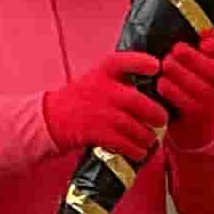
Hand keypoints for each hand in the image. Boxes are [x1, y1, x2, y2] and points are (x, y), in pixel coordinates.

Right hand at [41, 51, 171, 167]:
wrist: (52, 118)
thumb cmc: (81, 98)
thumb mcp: (97, 78)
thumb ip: (121, 79)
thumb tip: (154, 87)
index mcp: (103, 72)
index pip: (123, 61)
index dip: (142, 62)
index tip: (157, 66)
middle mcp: (102, 89)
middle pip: (137, 102)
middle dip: (156, 114)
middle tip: (162, 121)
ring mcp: (99, 112)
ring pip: (134, 127)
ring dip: (147, 137)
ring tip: (150, 140)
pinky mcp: (96, 132)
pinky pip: (123, 143)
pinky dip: (135, 150)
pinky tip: (139, 152)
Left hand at [148, 33, 213, 142]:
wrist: (200, 123)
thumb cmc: (195, 85)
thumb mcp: (200, 63)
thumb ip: (197, 45)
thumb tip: (190, 25)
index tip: (204, 43)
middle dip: (193, 58)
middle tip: (175, 50)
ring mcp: (212, 103)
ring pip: (198, 87)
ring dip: (179, 73)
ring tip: (165, 64)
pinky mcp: (197, 116)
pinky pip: (184, 101)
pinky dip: (170, 89)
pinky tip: (161, 82)